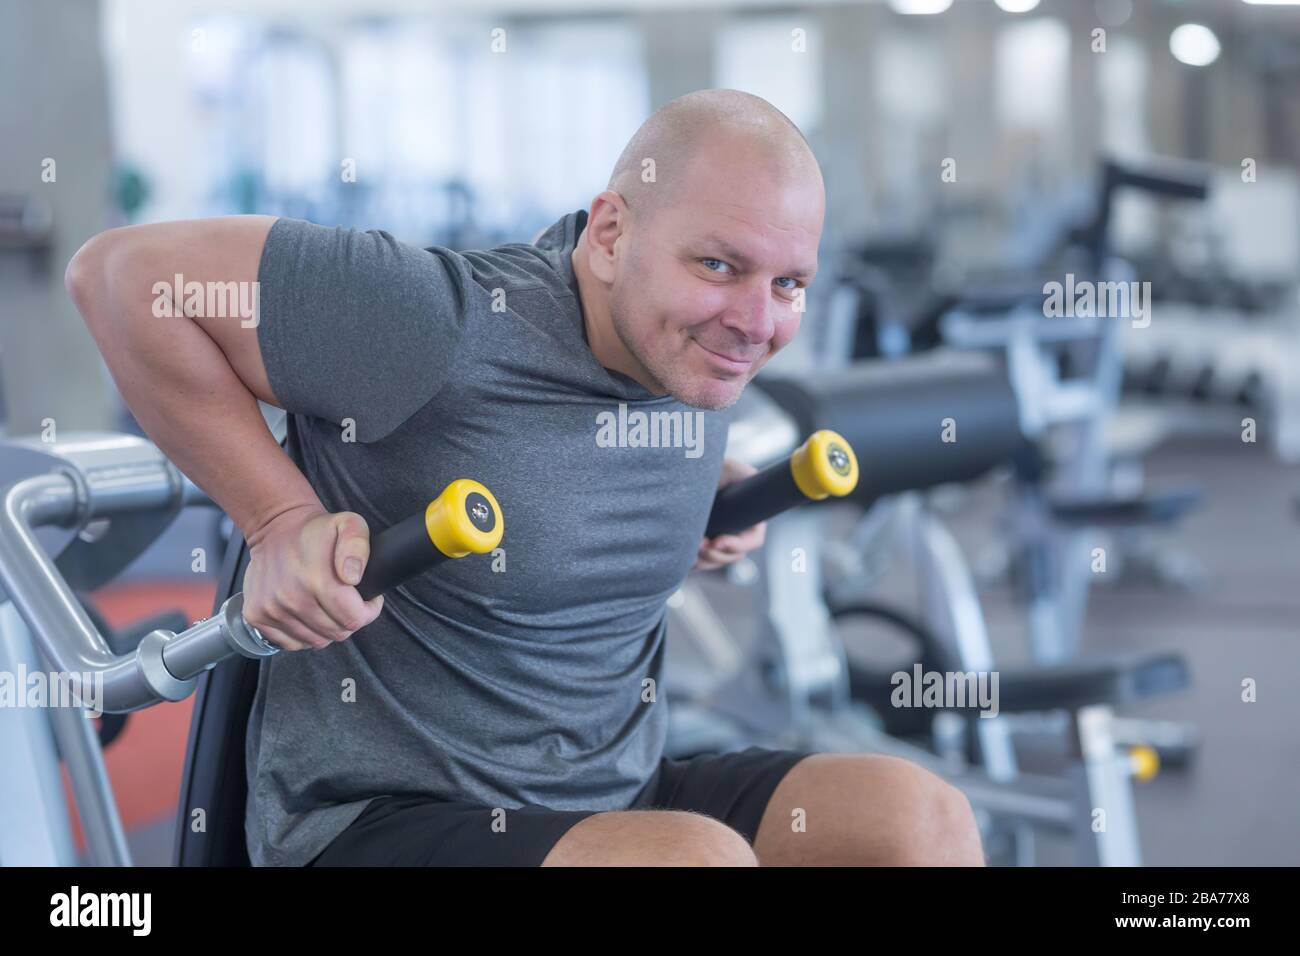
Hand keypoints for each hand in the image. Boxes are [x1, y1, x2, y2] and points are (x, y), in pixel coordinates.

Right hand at [242, 504, 383, 651]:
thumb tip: (352, 578)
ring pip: (316, 641)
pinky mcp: (256, 616)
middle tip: (346, 600)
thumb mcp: (350, 525)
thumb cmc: (315, 531)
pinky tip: (307, 614)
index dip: (368, 611)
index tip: (368, 600)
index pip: (354, 619)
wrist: (275, 529)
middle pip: (336, 633)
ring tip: (326, 605)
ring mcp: (271, 609)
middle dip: (348, 619)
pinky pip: (291, 643)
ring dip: (326, 628)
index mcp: (316, 579)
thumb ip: (358, 548)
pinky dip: (303, 634)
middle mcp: (291, 598)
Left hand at [693, 458, 765, 570]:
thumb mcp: (728, 467)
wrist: (684, 477)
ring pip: (717, 562)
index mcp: (750, 517)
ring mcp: (720, 540)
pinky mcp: (703, 545)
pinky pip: (702, 563)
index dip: (737, 545)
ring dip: (705, 560)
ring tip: (691, 548)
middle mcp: (737, 531)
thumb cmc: (710, 470)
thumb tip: (748, 479)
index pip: (753, 541)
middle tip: (700, 545)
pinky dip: (694, 562)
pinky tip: (685, 554)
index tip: (718, 541)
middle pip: (735, 556)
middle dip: (717, 555)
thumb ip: (741, 473)